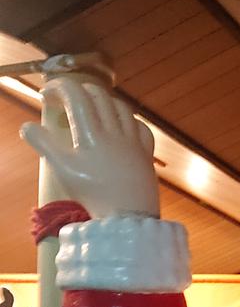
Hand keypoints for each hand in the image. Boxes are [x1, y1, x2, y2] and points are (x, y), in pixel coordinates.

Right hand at [20, 78, 159, 218]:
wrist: (128, 219)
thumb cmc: (93, 195)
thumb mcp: (63, 170)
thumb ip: (44, 145)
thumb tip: (27, 127)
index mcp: (91, 134)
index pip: (75, 95)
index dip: (59, 87)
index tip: (47, 95)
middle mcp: (114, 132)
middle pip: (98, 95)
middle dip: (79, 91)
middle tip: (66, 101)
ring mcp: (133, 142)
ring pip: (121, 107)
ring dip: (103, 101)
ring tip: (92, 110)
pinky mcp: (146, 154)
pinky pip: (141, 127)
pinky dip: (128, 120)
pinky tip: (121, 126)